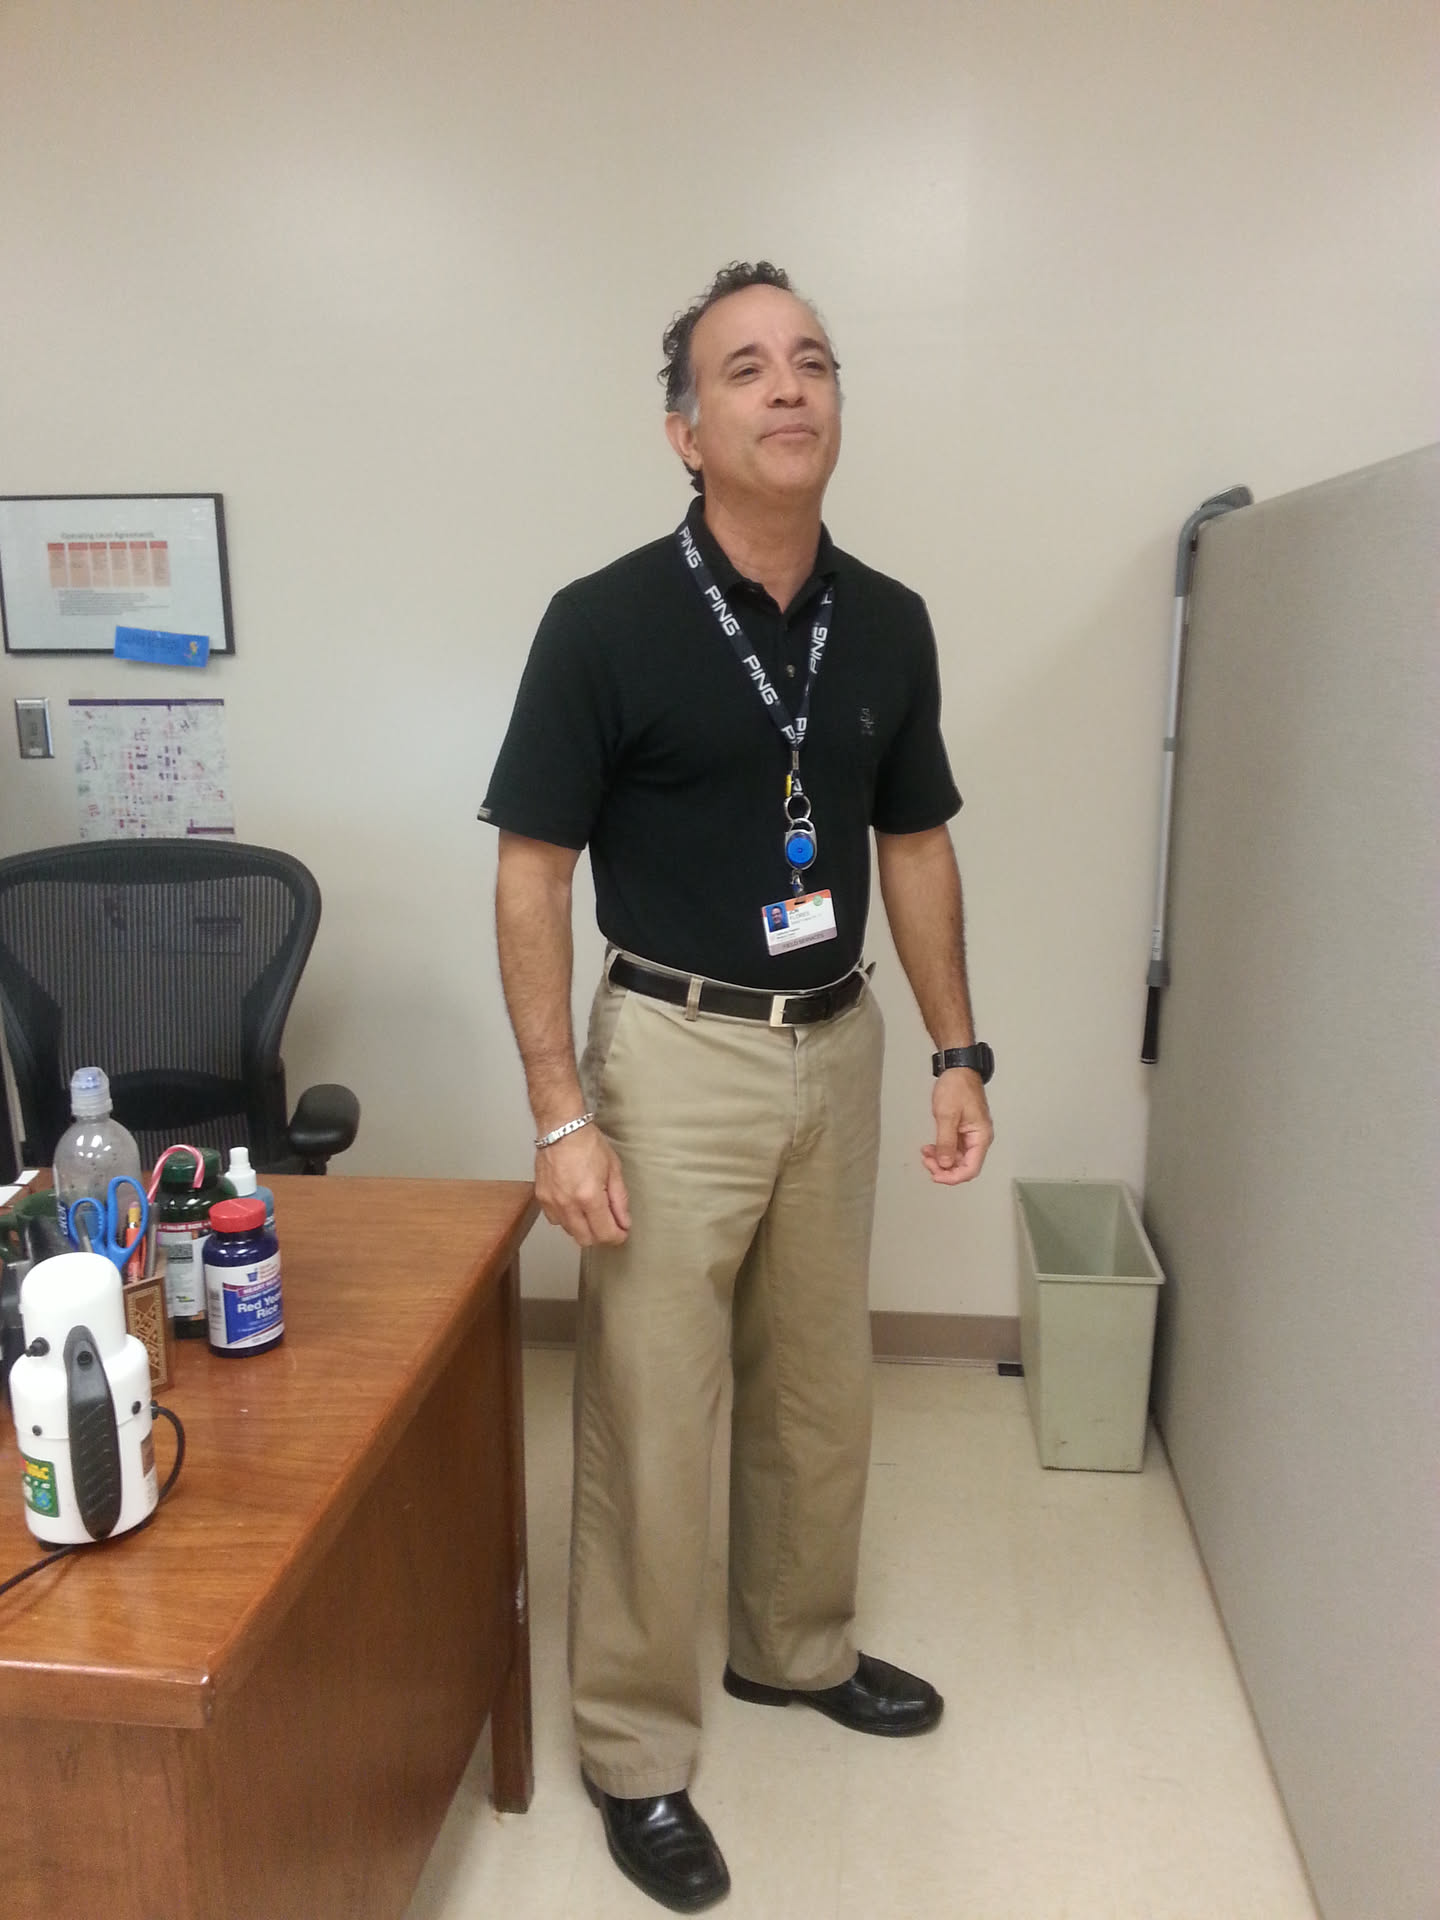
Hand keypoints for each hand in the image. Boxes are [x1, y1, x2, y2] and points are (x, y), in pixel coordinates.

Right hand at [534, 1124, 630, 1245]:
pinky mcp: (541, 1198)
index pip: (605, 1233)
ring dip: (583, 1228)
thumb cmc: (588, 1143)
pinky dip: (567, 1218)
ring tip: (591, 1210)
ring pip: (569, 1232)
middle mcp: (568, 1204)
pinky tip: (574, 1204)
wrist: (561, 1128)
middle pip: (585, 1239)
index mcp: (589, 1197)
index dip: (618, 1237)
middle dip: (601, 1235)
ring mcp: (552, 1202)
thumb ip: (619, 1199)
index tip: (622, 1232)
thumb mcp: (613, 1169)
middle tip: (609, 1224)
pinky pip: (556, 1220)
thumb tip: (624, 1222)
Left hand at [921, 1068, 993, 1185]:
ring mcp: (971, 1135)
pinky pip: (953, 1148)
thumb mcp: (947, 1115)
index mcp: (981, 1137)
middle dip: (944, 1168)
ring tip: (925, 1153)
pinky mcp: (963, 1131)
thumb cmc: (957, 1087)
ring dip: (940, 1160)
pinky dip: (941, 1150)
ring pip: (957, 1159)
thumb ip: (946, 1142)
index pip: (971, 1169)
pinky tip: (929, 1148)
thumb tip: (945, 1164)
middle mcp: (979, 1139)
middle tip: (926, 1161)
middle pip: (963, 1166)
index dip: (953, 1177)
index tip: (936, 1175)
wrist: (958, 1069)